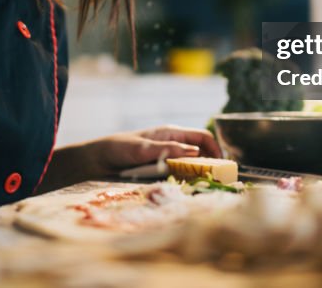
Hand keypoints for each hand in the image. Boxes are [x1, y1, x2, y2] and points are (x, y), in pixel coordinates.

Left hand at [89, 125, 221, 175]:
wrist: (98, 160)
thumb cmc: (118, 148)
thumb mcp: (141, 149)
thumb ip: (165, 150)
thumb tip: (192, 153)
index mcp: (171, 133)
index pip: (202, 137)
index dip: (215, 149)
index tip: (223, 165)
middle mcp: (173, 144)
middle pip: (200, 152)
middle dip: (211, 164)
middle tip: (217, 180)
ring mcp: (167, 157)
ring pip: (191, 165)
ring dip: (198, 174)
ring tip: (204, 186)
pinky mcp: (161, 169)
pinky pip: (179, 174)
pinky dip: (185, 180)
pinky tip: (186, 189)